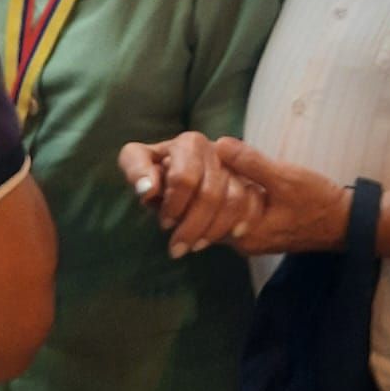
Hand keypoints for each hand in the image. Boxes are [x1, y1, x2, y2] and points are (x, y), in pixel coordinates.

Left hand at [117, 133, 263, 258]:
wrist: (180, 180)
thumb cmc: (156, 170)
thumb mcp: (136, 161)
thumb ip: (136, 168)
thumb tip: (147, 189)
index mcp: (190, 143)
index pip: (184, 179)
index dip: (173, 206)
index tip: (164, 223)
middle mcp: (217, 151)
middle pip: (210, 194)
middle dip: (192, 226)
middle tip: (177, 247)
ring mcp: (236, 167)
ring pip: (234, 201)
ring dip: (213, 230)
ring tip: (196, 246)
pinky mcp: (250, 184)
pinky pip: (253, 205)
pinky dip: (240, 224)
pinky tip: (229, 238)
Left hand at [213, 139, 351, 255]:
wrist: (346, 222)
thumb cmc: (317, 202)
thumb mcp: (285, 178)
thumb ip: (251, 163)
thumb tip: (219, 144)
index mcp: (244, 234)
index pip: (206, 210)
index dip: (202, 181)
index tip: (203, 155)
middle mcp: (241, 242)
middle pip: (209, 212)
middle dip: (208, 184)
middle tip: (210, 155)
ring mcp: (249, 237)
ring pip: (221, 211)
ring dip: (220, 187)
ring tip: (220, 160)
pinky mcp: (258, 229)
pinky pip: (234, 211)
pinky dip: (231, 193)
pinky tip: (235, 174)